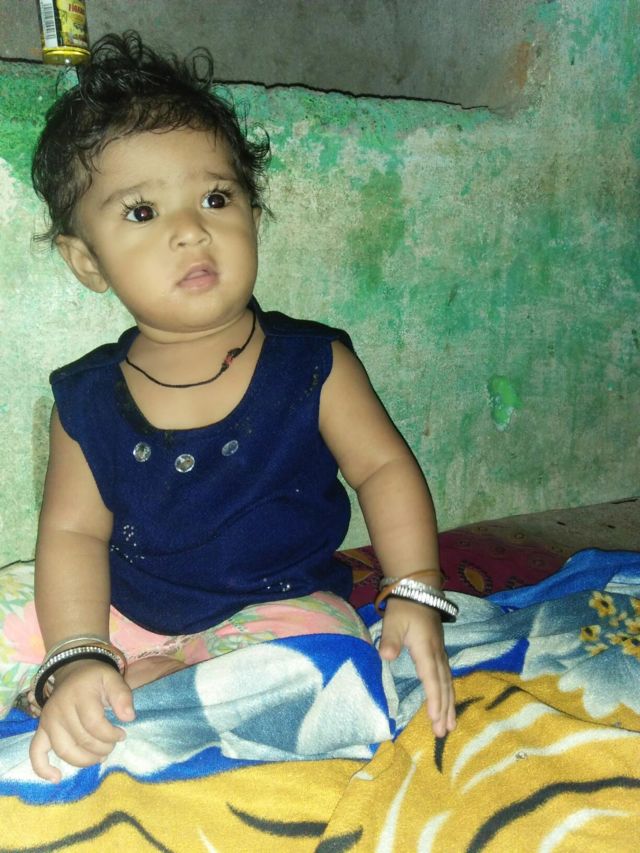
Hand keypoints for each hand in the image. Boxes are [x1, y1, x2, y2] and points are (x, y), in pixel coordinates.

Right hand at [29, 660, 134, 781]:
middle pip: (81, 740)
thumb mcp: (112, 678)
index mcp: (79, 695)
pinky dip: (43, 768)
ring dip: (84, 760)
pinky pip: (35, 752)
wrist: (73, 671)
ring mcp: (47, 721)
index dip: (111, 735)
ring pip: (64, 750)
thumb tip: (129, 718)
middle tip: (112, 746)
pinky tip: (57, 777)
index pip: (94, 724)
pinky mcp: (41, 730)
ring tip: (99, 757)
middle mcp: (59, 709)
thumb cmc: (95, 678)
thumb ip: (122, 695)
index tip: (122, 735)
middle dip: (101, 748)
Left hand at [378, 598, 455, 737]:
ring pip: (447, 682)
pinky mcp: (439, 651)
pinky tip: (448, 702)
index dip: (435, 700)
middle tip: (443, 733)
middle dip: (444, 710)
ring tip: (451, 725)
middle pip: (443, 686)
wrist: (419, 590)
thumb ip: (390, 640)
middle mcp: (437, 654)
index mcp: (426, 650)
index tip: (436, 719)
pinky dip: (448, 692)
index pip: (432, 680)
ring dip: (449, 704)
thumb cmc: (405, 608)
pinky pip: (446, 676)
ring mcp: (440, 653)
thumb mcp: (394, 622)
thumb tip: (386, 656)